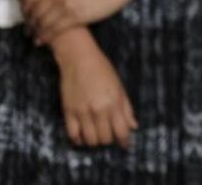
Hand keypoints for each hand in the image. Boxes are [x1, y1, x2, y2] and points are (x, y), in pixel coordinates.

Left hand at [24, 0, 133, 43]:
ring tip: (35, 38)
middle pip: (35, 11)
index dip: (25, 10)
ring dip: (36, 32)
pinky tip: (42, 41)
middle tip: (28, 31)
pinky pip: (54, 29)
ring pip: (42, 22)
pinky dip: (45, 36)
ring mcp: (66, 4)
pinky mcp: (75, 16)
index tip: (26, 17)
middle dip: (30, 23)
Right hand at [51, 29, 137, 147]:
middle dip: (110, 140)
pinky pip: (73, 135)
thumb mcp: (120, 87)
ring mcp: (82, 112)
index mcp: (114, 103)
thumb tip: (133, 126)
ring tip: (97, 135)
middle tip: (110, 135)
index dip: (124, 141)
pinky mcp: (68, 112)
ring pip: (90, 140)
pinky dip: (79, 139)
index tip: (125, 143)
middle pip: (105, 139)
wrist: (79, 59)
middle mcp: (98, 110)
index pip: (121, 132)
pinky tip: (83, 135)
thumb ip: (127, 109)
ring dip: (95, 141)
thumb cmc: (103, 70)